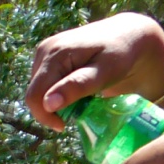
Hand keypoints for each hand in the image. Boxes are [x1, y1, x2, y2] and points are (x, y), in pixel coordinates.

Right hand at [26, 12, 163, 130]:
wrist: (128, 37)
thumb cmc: (121, 55)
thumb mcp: (104, 73)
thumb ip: (77, 86)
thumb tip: (48, 104)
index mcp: (55, 53)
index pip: (35, 95)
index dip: (45, 116)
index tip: (65, 126)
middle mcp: (45, 50)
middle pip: (35, 93)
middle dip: (52, 108)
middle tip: (78, 110)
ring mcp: (45, 52)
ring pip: (39, 90)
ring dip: (55, 100)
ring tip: (80, 97)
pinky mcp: (47, 56)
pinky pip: (44, 83)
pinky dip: (56, 92)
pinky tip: (75, 89)